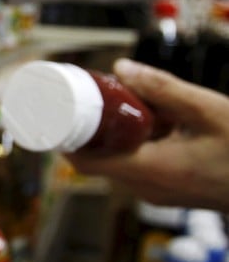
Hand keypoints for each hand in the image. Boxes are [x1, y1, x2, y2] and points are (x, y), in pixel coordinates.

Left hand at [65, 58, 228, 211]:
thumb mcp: (207, 110)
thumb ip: (163, 89)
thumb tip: (121, 67)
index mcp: (148, 170)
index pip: (84, 161)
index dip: (63, 137)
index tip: (55, 110)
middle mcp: (145, 188)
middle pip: (96, 161)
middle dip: (87, 130)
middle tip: (85, 97)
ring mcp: (157, 193)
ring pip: (118, 163)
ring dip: (113, 136)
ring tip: (117, 103)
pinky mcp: (169, 191)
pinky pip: (139, 167)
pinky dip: (134, 145)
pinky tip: (150, 121)